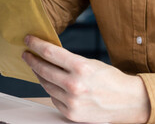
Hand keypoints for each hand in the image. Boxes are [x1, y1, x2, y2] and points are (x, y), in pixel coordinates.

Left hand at [22, 35, 149, 122]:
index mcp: (81, 67)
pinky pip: (54, 99)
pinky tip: (52, 84)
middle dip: (32, 60)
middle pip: (43, 69)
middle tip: (27, 54)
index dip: (36, 45)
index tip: (28, 40)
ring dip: (40, 75)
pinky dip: (52, 90)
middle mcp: (74, 85)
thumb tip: (49, 55)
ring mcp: (72, 101)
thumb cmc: (112, 80)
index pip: (50, 53)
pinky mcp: (71, 113)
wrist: (128, 101)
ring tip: (38, 68)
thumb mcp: (91, 63)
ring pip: (46, 85)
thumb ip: (70, 61)